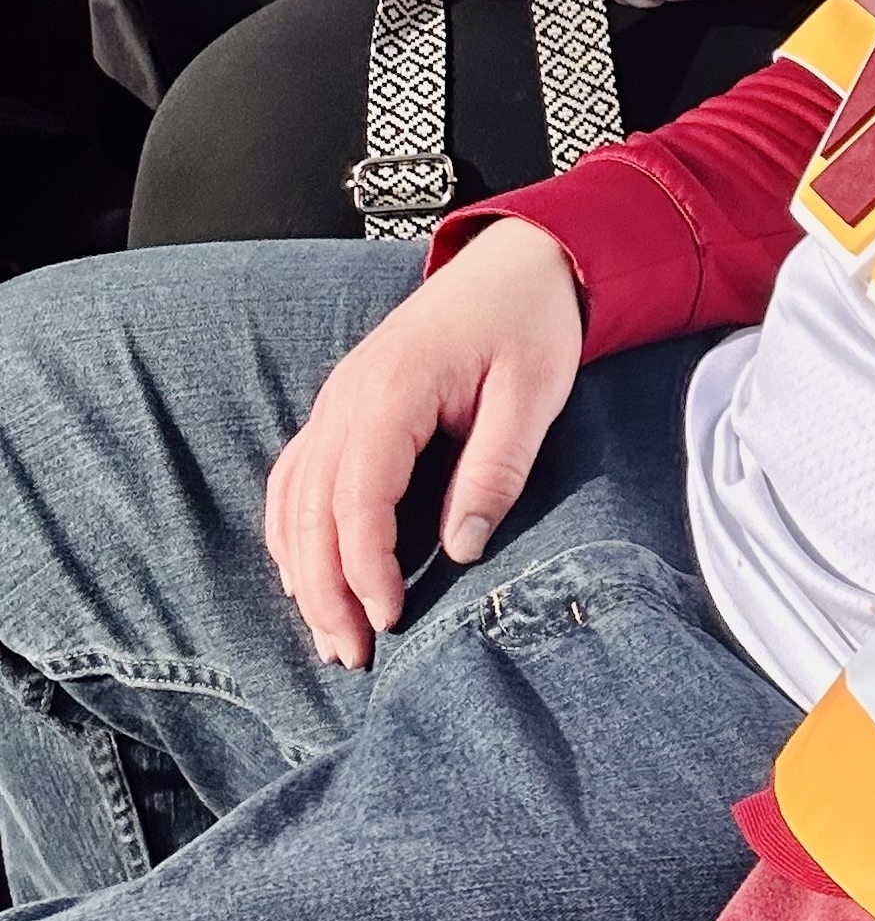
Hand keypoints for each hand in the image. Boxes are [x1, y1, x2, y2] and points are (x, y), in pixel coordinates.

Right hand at [263, 218, 585, 665]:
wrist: (516, 263)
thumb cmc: (530, 323)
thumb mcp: (534, 393)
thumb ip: (497, 468)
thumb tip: (464, 547)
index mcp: (393, 388)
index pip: (358, 495)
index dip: (365, 566)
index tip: (390, 619)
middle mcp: (347, 397)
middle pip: (312, 508)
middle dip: (325, 590)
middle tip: (352, 657)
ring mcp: (337, 401)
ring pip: (294, 499)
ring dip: (302, 571)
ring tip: (330, 637)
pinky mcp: (343, 410)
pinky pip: (297, 478)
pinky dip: (294, 534)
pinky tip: (307, 577)